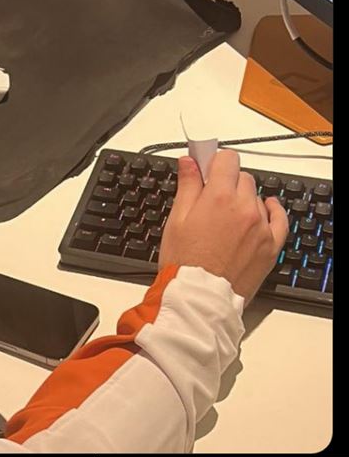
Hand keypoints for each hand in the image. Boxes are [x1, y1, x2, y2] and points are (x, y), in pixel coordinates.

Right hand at [159, 151, 287, 301]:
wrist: (199, 297)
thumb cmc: (183, 261)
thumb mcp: (177, 219)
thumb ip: (187, 185)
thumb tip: (189, 162)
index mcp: (219, 197)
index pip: (226, 159)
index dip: (214, 161)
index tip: (207, 168)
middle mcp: (245, 208)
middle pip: (242, 177)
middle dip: (226, 182)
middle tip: (210, 197)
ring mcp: (261, 227)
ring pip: (256, 198)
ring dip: (243, 200)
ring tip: (225, 218)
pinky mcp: (271, 245)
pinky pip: (280, 219)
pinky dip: (272, 211)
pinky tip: (264, 208)